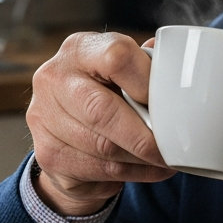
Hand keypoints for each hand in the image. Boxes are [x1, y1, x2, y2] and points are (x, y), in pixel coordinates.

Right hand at [26, 32, 174, 216]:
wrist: (62, 131)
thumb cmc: (104, 93)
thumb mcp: (122, 72)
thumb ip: (146, 67)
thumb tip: (179, 70)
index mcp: (79, 49)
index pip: (116, 57)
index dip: (147, 82)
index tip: (169, 102)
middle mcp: (53, 78)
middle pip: (102, 110)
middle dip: (144, 136)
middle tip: (173, 149)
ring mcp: (43, 117)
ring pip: (103, 147)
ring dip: (141, 159)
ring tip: (166, 160)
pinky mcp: (46, 153)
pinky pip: (98, 169)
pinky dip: (133, 173)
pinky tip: (149, 169)